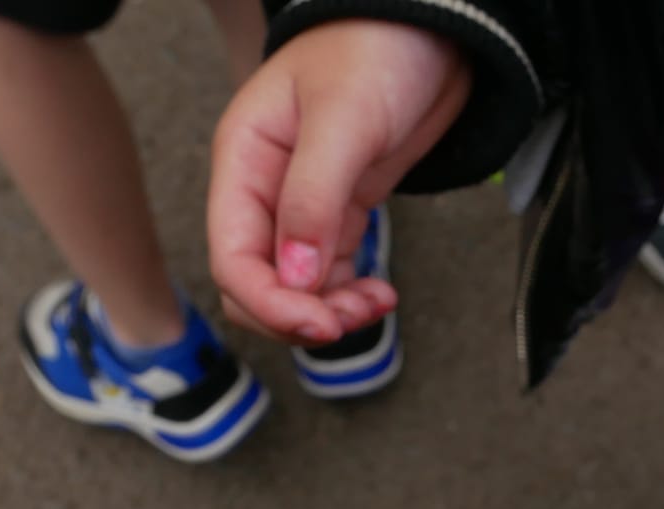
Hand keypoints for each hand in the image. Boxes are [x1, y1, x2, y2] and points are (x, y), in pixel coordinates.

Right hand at [208, 20, 468, 345]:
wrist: (431, 29)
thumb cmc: (376, 50)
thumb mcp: (343, 120)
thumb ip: (314, 198)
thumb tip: (295, 278)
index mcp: (243, 162)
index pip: (233, 258)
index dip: (269, 303)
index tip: (319, 324)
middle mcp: (262, 189)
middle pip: (255, 284)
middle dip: (298, 315)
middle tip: (351, 318)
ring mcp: (300, 205)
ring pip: (293, 288)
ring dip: (329, 311)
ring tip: (375, 303)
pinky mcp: (338, 213)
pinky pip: (326, 276)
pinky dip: (348, 295)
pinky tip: (379, 292)